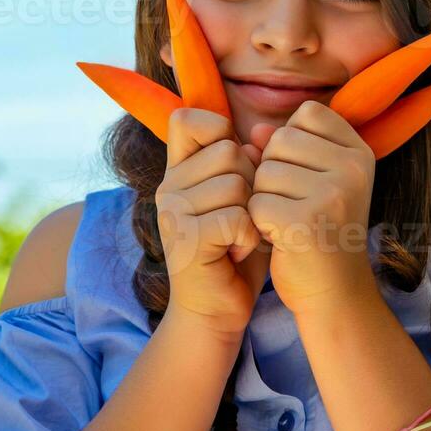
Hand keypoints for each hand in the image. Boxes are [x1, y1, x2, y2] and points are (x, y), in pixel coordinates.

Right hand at [155, 108, 271, 339]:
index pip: (186, 119)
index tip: (233, 163)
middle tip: (240, 218)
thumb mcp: (241, 199)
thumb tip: (262, 136)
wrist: (215, 311)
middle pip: (228, 151)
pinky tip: (237, 253)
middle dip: (250, 184)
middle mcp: (168, 185)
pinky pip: (237, 217)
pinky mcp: (186, 239)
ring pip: (236, 184)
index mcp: (178, 170)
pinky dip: (249, 238)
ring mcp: (173, 212)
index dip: (217, 129)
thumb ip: (247, 164)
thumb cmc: (234, 250)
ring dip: (252, 214)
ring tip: (238, 237)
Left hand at [246, 100, 378, 318]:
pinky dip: (259, 223)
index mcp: (360, 152)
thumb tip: (257, 130)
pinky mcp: (306, 221)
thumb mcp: (312, 180)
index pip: (307, 114)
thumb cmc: (319, 230)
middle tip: (294, 206)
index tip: (306, 177)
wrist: (334, 293)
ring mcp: (333, 194)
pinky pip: (257, 202)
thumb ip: (287, 147)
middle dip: (273, 173)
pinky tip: (281, 238)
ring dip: (264, 198)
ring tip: (289, 222)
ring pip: (263, 171)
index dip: (291, 143)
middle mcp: (353, 168)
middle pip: (280, 140)